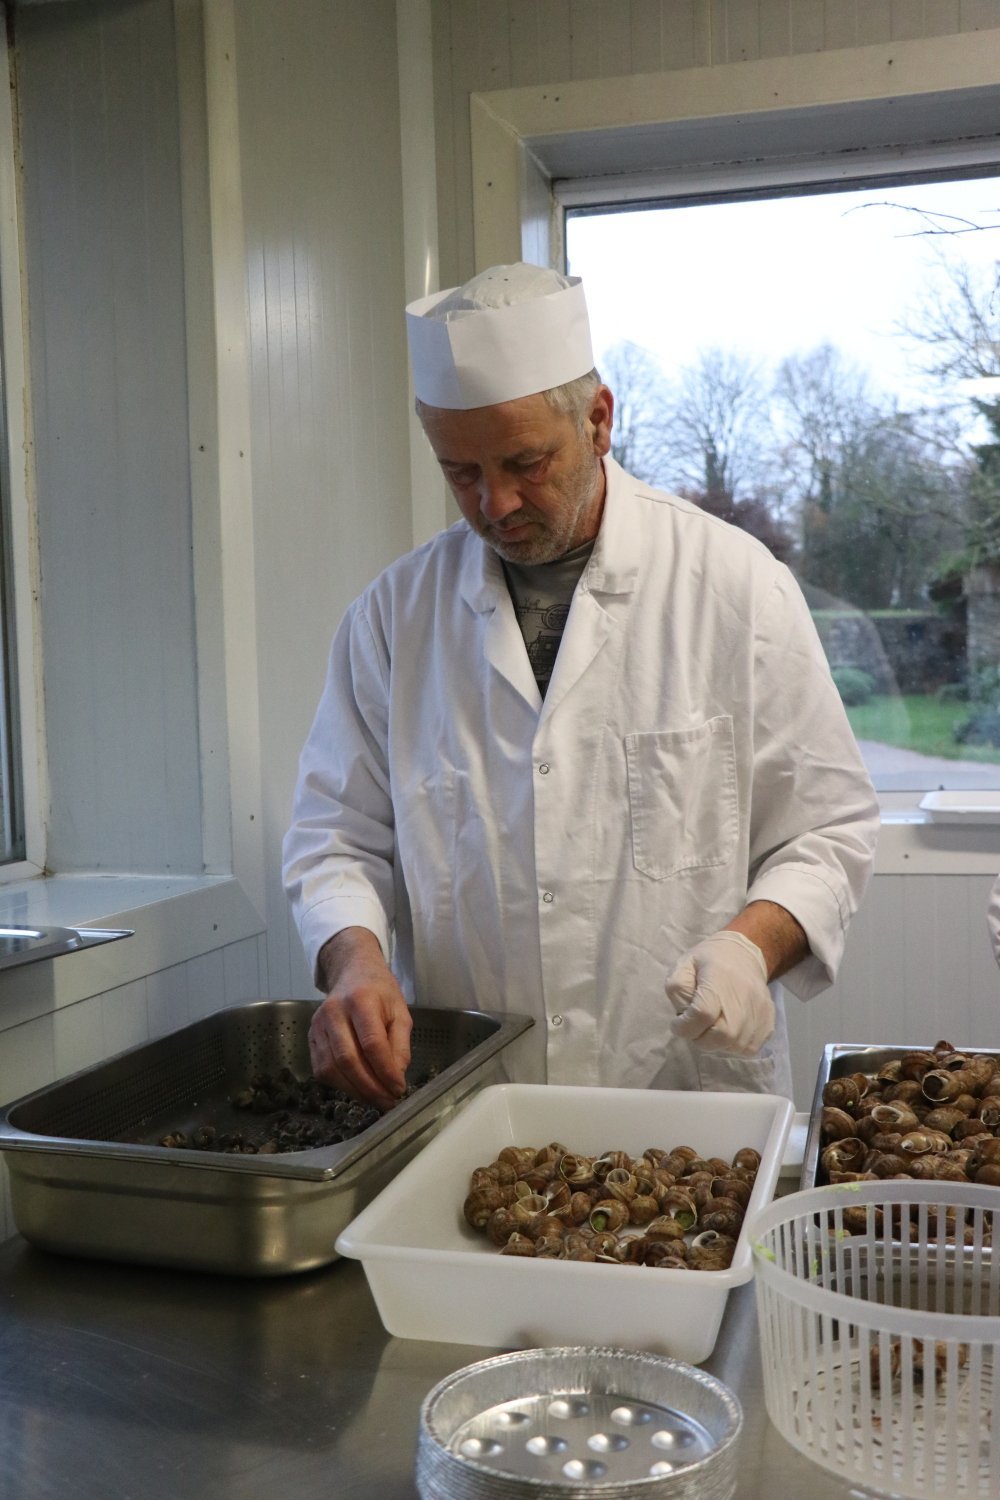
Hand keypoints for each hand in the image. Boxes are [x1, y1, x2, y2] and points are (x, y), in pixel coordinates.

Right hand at [309, 928, 412, 1108]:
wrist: (352, 973)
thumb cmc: (380, 993)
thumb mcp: (401, 1012)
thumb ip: (400, 1045)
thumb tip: (396, 1077)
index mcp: (361, 1000)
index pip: (371, 1042)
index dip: (385, 1071)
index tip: (399, 1089)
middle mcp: (334, 1011)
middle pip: (347, 1059)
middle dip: (369, 1087)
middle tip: (387, 1102)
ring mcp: (318, 1024)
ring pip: (331, 1068)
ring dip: (355, 1090)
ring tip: (375, 1099)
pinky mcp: (310, 1036)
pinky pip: (321, 1069)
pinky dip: (340, 1085)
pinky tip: (357, 1088)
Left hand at [666, 930, 774, 1055]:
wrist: (743, 954)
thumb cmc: (708, 962)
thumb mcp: (683, 965)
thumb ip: (677, 989)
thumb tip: (684, 1014)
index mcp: (719, 980)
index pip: (702, 1014)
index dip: (685, 1026)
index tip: (678, 1023)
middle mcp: (743, 998)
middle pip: (721, 1037)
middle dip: (700, 1039)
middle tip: (695, 1026)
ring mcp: (759, 1011)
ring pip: (734, 1046)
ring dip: (717, 1043)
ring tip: (711, 1026)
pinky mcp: (768, 1022)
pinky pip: (750, 1047)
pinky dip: (734, 1045)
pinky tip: (727, 1029)